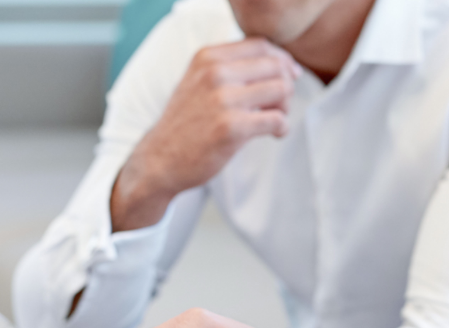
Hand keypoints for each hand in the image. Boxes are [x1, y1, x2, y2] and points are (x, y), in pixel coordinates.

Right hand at [110, 37, 301, 231]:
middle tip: (279, 105)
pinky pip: (277, 119)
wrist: (160, 160)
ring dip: (285, 107)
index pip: (261, 45)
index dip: (282, 60)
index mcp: (208, 57)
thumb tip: (280, 64)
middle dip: (286, 85)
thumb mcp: (199, 82)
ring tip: (274, 120)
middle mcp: (215, 73)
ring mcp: (223, 100)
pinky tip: (274, 134)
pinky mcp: (232, 127)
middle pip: (276, 66)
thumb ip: (230, 68)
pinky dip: (282, 128)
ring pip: (282, 89)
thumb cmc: (187, 124)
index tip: (289, 77)